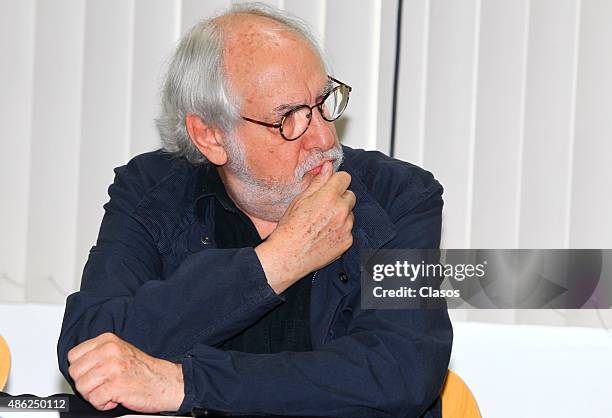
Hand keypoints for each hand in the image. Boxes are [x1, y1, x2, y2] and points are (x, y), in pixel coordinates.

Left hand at [67, 332, 183, 412]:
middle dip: (86, 384)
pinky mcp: (117, 385)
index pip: (73, 355)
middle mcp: (110, 351)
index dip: (82, 369)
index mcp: (108, 341)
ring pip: (82, 387)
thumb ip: (98, 354)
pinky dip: (103, 404)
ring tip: (110, 391)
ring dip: (94, 395)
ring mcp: (113, 367)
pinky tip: (115, 398)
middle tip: (103, 385)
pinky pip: (94, 400)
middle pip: (75, 373)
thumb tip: (75, 365)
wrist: (165, 382)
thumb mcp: (119, 352)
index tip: (94, 374)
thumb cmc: (142, 370)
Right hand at [255, 161, 354, 292]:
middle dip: (340, 198)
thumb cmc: (290, 227)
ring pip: (350, 214)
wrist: (289, 256)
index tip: (331, 186)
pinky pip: (348, 230)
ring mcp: (346, 227)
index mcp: (328, 196)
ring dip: (341, 216)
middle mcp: (341, 210)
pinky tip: (325, 236)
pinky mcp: (347, 241)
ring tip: (322, 224)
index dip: (337, 181)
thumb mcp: (300, 199)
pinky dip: (340, 231)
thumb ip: (318, 182)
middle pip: (350, 195)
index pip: (345, 178)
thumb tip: (329, 166)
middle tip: (324, 207)